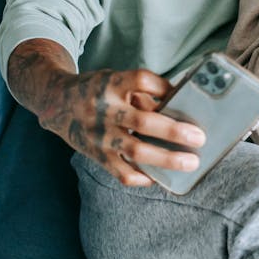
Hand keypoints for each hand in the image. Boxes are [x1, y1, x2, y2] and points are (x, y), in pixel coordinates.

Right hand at [48, 66, 207, 185]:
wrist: (58, 104)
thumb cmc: (98, 90)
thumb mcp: (117, 80)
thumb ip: (143, 92)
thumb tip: (179, 105)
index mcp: (111, 84)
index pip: (141, 80)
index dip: (163, 86)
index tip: (182, 92)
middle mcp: (105, 110)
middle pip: (143, 121)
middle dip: (174, 131)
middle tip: (199, 138)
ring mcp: (100, 136)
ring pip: (135, 151)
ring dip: (166, 159)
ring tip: (190, 163)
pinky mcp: (97, 155)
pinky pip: (121, 172)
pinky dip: (142, 177)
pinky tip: (160, 178)